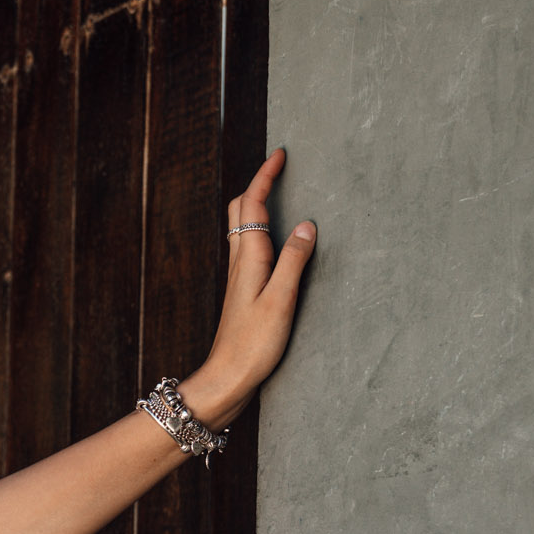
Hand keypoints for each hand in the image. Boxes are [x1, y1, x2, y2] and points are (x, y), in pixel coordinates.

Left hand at [183, 148, 317, 426]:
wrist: (227, 378)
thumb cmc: (253, 345)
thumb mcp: (281, 300)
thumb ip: (294, 261)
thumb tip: (306, 224)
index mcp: (248, 258)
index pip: (252, 204)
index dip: (264, 177)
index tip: (279, 155)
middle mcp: (239, 263)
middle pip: (240, 211)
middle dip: (257, 184)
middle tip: (277, 168)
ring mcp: (239, 277)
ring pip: (241, 229)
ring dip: (255, 205)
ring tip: (275, 192)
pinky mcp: (243, 291)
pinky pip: (249, 248)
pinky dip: (259, 230)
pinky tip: (272, 239)